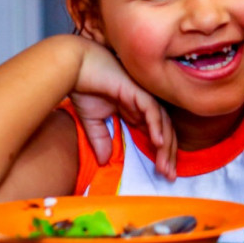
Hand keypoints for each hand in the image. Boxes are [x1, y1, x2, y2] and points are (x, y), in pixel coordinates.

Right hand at [71, 39, 177, 179]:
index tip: (163, 173)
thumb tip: (105, 161)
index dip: (161, 153)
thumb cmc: (83, 87)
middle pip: (165, 131)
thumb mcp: (92, 121)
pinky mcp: (138, 91)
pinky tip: (158, 143)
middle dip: (169, 155)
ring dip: (166, 146)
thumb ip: (101, 139)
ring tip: (165, 166)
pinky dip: (157, 127)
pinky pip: (153, 111)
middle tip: (169, 176)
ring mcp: (143, 96)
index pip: (157, 133)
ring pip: (163, 123)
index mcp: (136, 109)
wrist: (73, 66)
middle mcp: (144, 103)